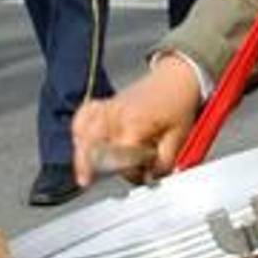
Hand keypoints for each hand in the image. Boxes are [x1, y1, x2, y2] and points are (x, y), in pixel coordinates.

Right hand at [72, 54, 202, 186]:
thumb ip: (164, 161)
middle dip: (88, 164)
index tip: (141, 176)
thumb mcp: (178, 136)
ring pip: (82, 129)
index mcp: (135, 123)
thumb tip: (151, 176)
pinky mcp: (107, 104)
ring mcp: (109, 108)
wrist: (177, 78)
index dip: (129, 171)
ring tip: (81, 167)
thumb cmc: (178, 103)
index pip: (120, 156)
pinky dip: (79, 128)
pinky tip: (80, 141)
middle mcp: (116, 115)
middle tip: (86, 180)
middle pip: (91, 142)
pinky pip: (84, 115)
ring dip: (80, 149)